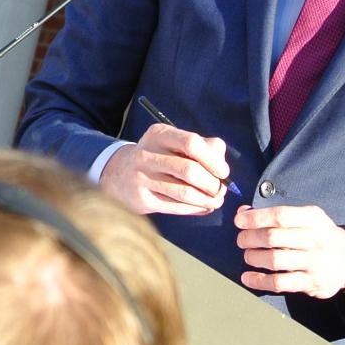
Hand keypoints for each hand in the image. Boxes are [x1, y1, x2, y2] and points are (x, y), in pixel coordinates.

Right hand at [99, 123, 231, 215]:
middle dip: (212, 184)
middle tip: (220, 190)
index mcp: (159, 135)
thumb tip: (223, 168)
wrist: (121, 174)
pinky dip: (195, 209)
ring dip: (206, 200)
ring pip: (184, 193)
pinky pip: (175, 207)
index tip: (223, 172)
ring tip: (216, 201)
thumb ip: (205, 147)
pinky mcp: (141, 199)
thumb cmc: (161, 157)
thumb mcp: (177, 144)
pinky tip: (203, 207)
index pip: (191, 143)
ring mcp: (141, 178)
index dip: (213, 160)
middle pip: (189, 170)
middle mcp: (146, 154)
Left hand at [235, 204, 344, 297]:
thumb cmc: (319, 235)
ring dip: (253, 257)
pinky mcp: (311, 283)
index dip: (256, 218)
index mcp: (313, 219)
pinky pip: (279, 283)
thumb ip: (277, 215)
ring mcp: (314, 263)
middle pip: (273, 238)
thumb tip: (243, 212)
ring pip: (274, 260)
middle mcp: (316, 240)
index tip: (239, 220)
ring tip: (248, 255)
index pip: (281, 216)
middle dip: (250, 238)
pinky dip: (259, 281)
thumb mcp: (306, 218)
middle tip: (242, 240)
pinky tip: (247, 277)